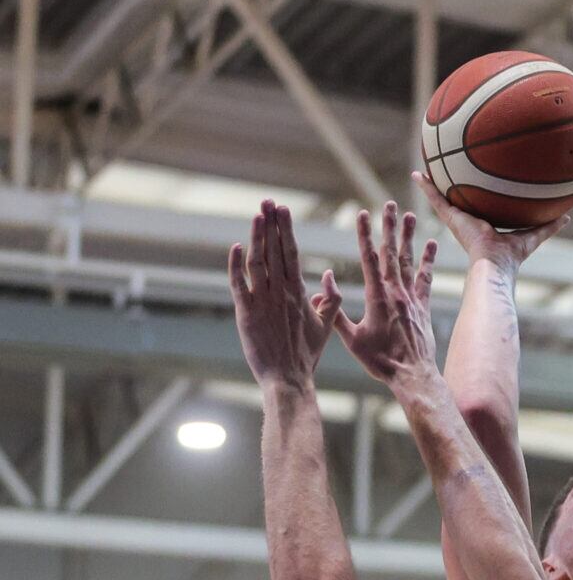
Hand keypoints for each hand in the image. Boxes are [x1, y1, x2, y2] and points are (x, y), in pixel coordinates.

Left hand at [228, 200, 341, 386]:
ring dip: (257, 237)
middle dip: (271, 224)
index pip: (292, 254)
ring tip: (257, 215)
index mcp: (299, 293)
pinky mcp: (246, 313)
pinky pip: (238, 284)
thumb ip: (329, 303)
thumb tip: (329, 280)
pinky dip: (235, 264)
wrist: (288, 377)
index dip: (286, 230)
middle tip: (268, 202)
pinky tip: (236, 246)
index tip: (283, 211)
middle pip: (275, 251)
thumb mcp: (326, 327)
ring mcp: (262, 301)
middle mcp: (281, 293)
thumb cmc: (307, 355)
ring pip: (257, 262)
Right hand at [333, 202, 439, 381]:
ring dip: (408, 237)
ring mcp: (412, 298)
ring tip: (409, 215)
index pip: (368, 258)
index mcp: (376, 297)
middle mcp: (396, 292)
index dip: (365, 235)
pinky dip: (428, 261)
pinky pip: (426, 278)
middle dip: (388, 227)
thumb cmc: (380, 361)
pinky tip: (432, 244)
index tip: (362, 214)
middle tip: (389, 204)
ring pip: (409, 261)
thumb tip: (320, 288)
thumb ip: (334, 313)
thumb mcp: (351, 339)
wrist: (413, 375)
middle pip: (391, 253)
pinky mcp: (424, 307)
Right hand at [413, 171, 566, 270]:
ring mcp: (457, 219)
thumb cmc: (512, 255)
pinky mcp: (450, 218)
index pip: (481, 208)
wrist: (494, 263)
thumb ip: (549, 226)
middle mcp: (469, 221)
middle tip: (448, 171)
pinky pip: (435, 199)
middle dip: (455, 188)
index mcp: (486, 225)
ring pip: (442, 198)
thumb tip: (568, 217)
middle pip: (460, 200)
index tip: (476, 187)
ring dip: (434, 184)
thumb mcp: (533, 234)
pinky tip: (417, 173)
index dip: (479, 198)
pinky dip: (425, 186)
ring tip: (426, 167)